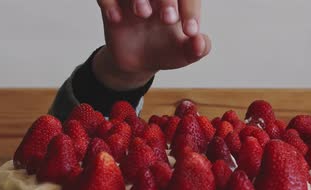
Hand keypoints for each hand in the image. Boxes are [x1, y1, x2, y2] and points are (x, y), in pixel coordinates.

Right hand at [94, 0, 210, 90]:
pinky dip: (109, 2)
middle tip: (168, 19)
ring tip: (143, 14)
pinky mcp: (111, 2)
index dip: (191, 9)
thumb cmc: (165, 50)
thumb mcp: (184, 54)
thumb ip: (198, 49)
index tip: (190, 32)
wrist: (138, 62)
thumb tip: (201, 43)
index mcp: (178, 0)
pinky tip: (116, 19)